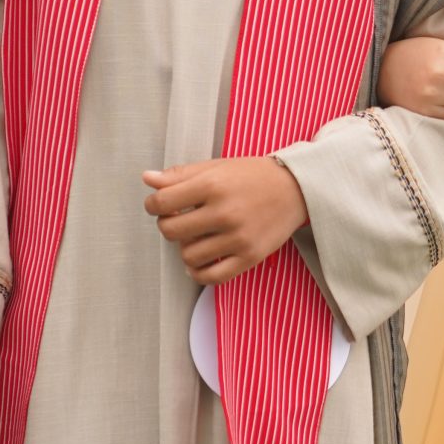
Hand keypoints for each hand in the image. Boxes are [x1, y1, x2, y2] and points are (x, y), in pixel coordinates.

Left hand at [144, 156, 308, 285]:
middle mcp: (224, 212)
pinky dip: (198, 273)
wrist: (296, 188)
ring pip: (189, 256)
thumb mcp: (216, 167)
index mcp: (212, 185)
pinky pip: (212, 277)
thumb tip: (147, 179)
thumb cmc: (253, 175)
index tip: (159, 205)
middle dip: (168, 226)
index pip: (162, 203)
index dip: (153, 205)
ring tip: (196, 237)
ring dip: (186, 248)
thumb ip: (180, 174)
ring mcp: (238, 237)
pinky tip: (199, 261)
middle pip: (171, 231)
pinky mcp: (250, 257)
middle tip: (179, 220)